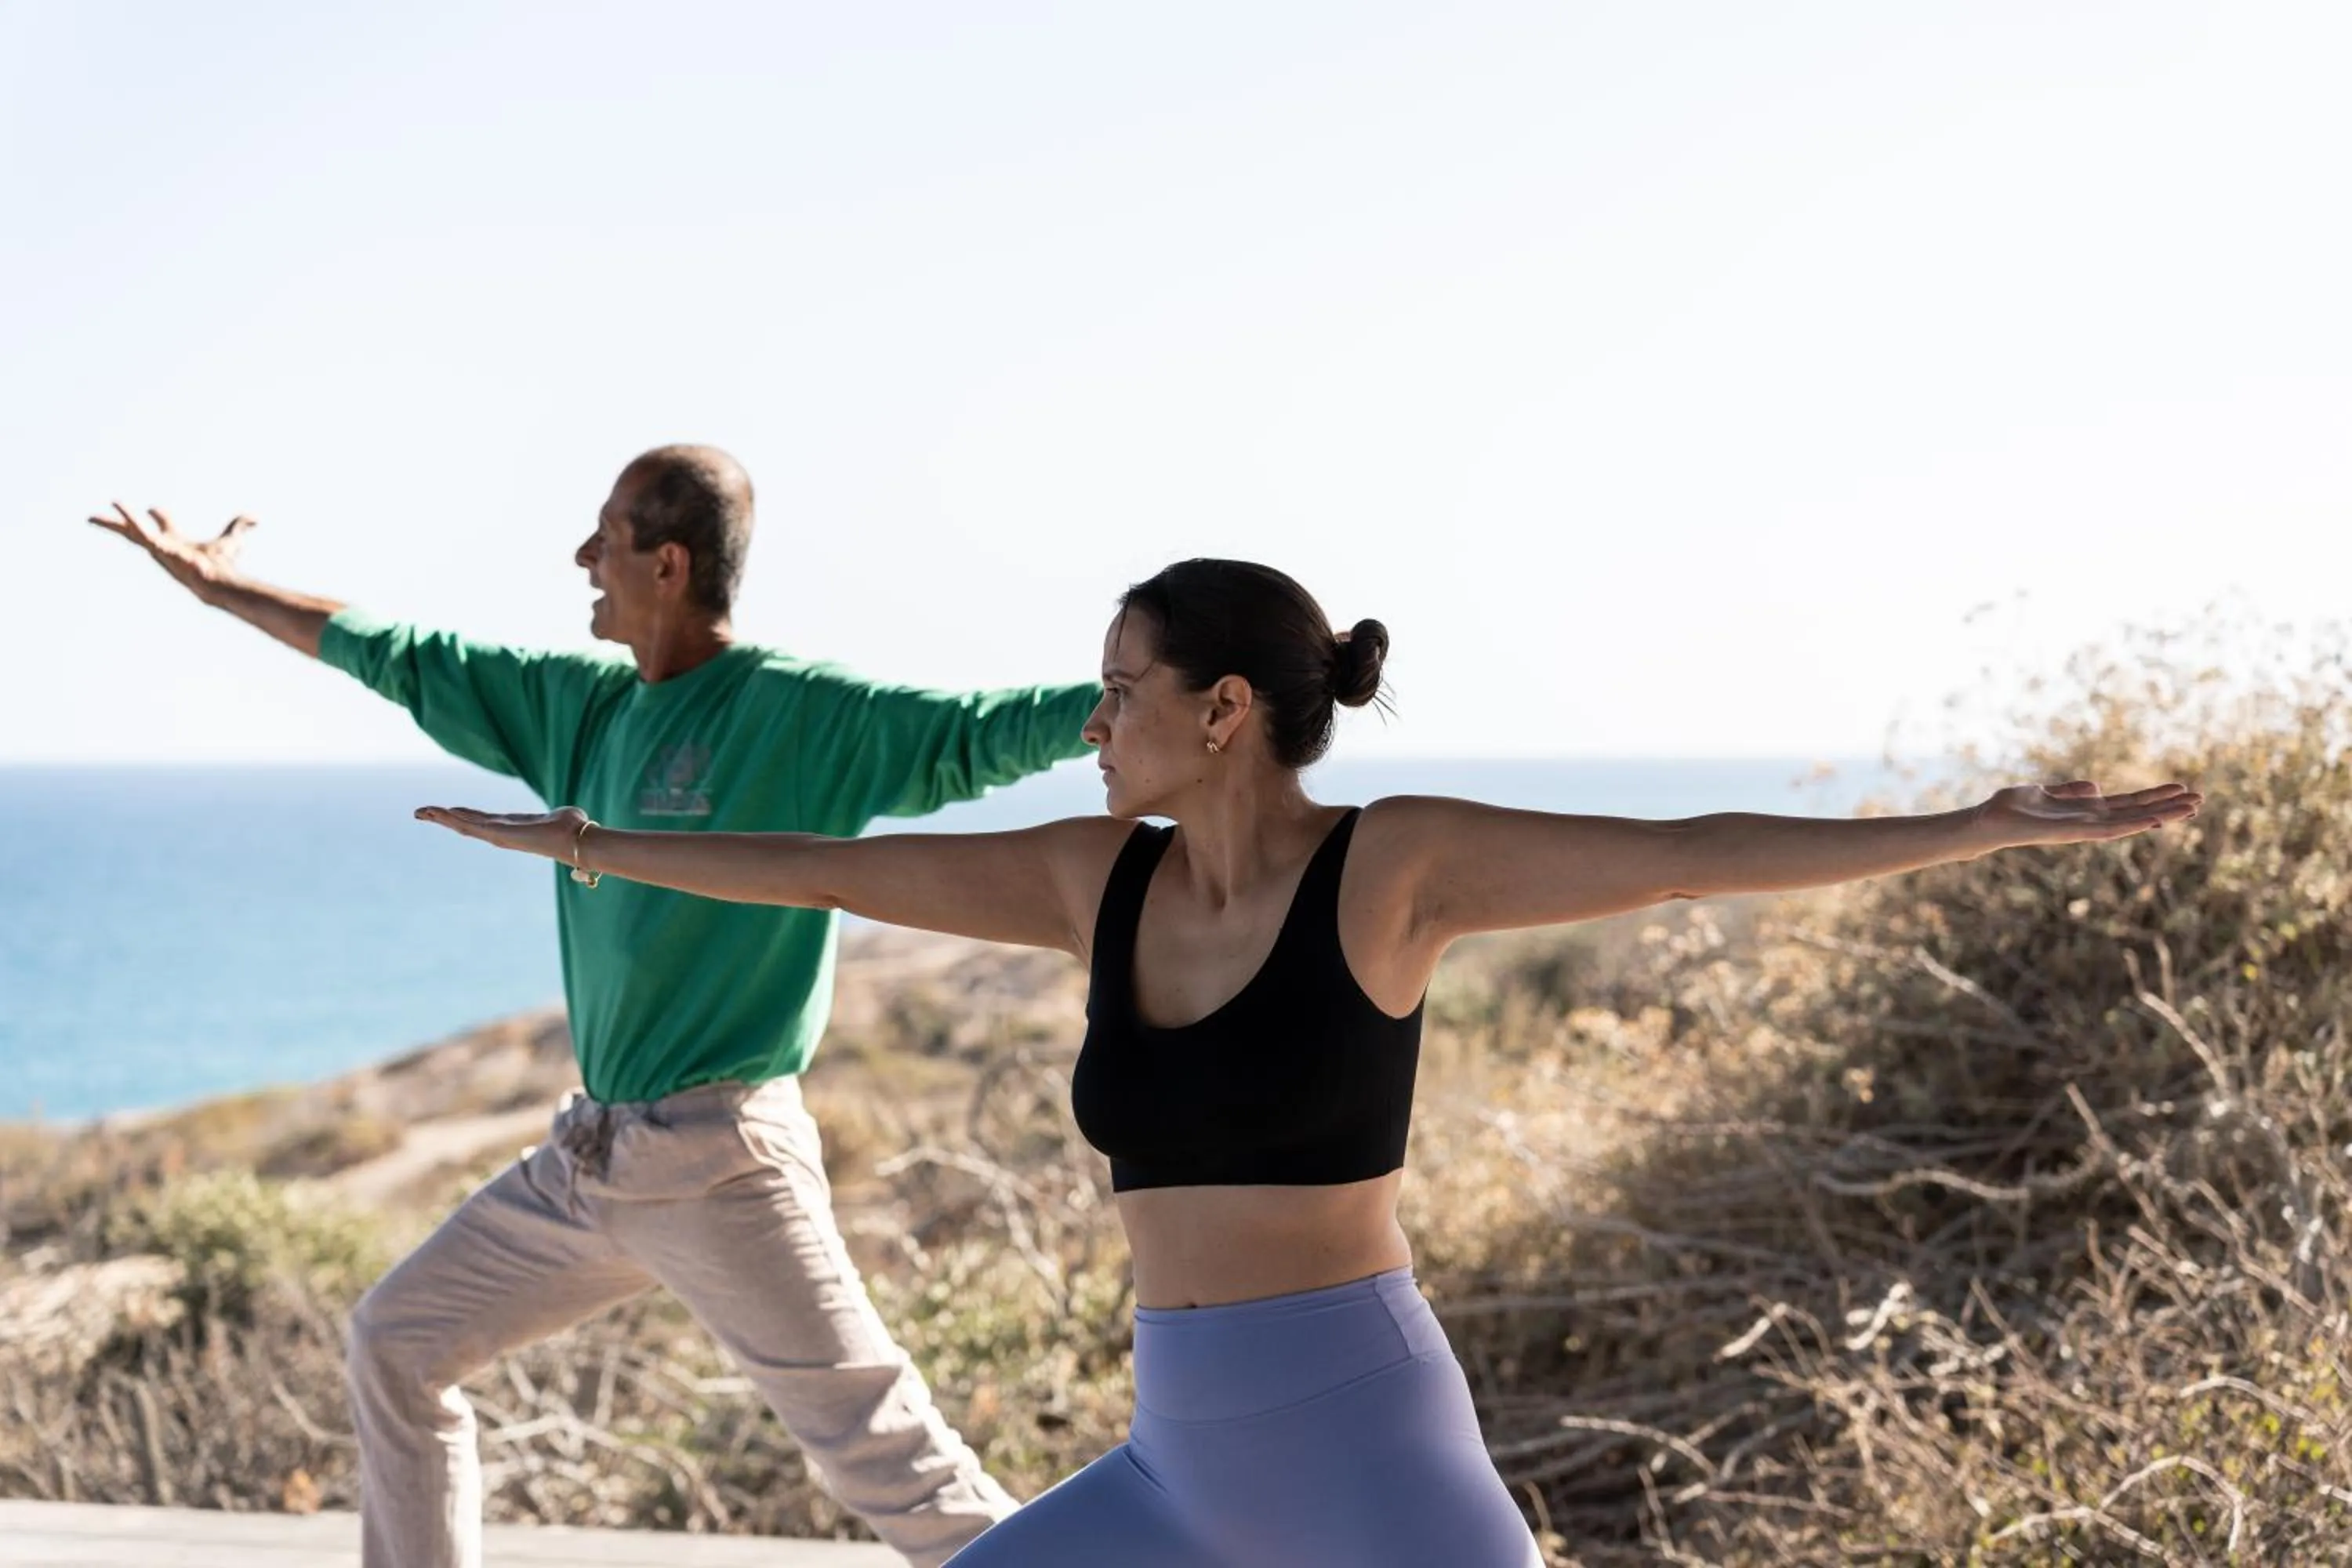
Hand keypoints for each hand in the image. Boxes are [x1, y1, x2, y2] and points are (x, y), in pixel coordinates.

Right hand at [87, 503, 257, 597]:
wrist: (218, 581)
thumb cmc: (223, 565)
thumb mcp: (232, 539)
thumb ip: (241, 526)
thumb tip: (256, 518)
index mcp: (176, 543)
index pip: (164, 526)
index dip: (160, 515)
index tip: (154, 507)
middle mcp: (164, 546)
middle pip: (137, 532)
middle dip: (121, 524)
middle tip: (100, 517)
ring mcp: (158, 549)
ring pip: (131, 533)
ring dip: (113, 523)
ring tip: (91, 517)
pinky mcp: (157, 548)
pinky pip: (138, 532)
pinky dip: (128, 518)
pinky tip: (116, 506)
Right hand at [415, 804, 591, 864]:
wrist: (578, 841)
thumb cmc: (574, 830)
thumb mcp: (561, 818)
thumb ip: (559, 817)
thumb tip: (571, 817)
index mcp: (513, 828)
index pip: (482, 822)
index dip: (465, 816)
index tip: (449, 810)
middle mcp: (502, 834)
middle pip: (467, 825)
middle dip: (445, 818)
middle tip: (423, 812)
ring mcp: (499, 835)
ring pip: (463, 825)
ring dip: (442, 818)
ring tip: (422, 812)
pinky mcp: (499, 833)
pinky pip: (469, 824)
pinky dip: (452, 818)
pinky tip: (437, 813)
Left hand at [1975, 780, 2201, 848]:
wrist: (1986, 821)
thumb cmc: (2010, 808)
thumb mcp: (2044, 792)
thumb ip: (2070, 790)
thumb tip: (2097, 786)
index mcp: (2084, 810)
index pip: (2127, 804)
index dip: (2154, 797)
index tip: (2180, 789)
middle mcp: (2088, 821)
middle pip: (2136, 812)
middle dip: (2168, 806)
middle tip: (2200, 799)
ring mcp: (2083, 828)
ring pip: (2130, 822)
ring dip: (2161, 815)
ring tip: (2191, 808)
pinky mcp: (2072, 833)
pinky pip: (2108, 830)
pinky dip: (2132, 824)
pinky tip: (2155, 820)